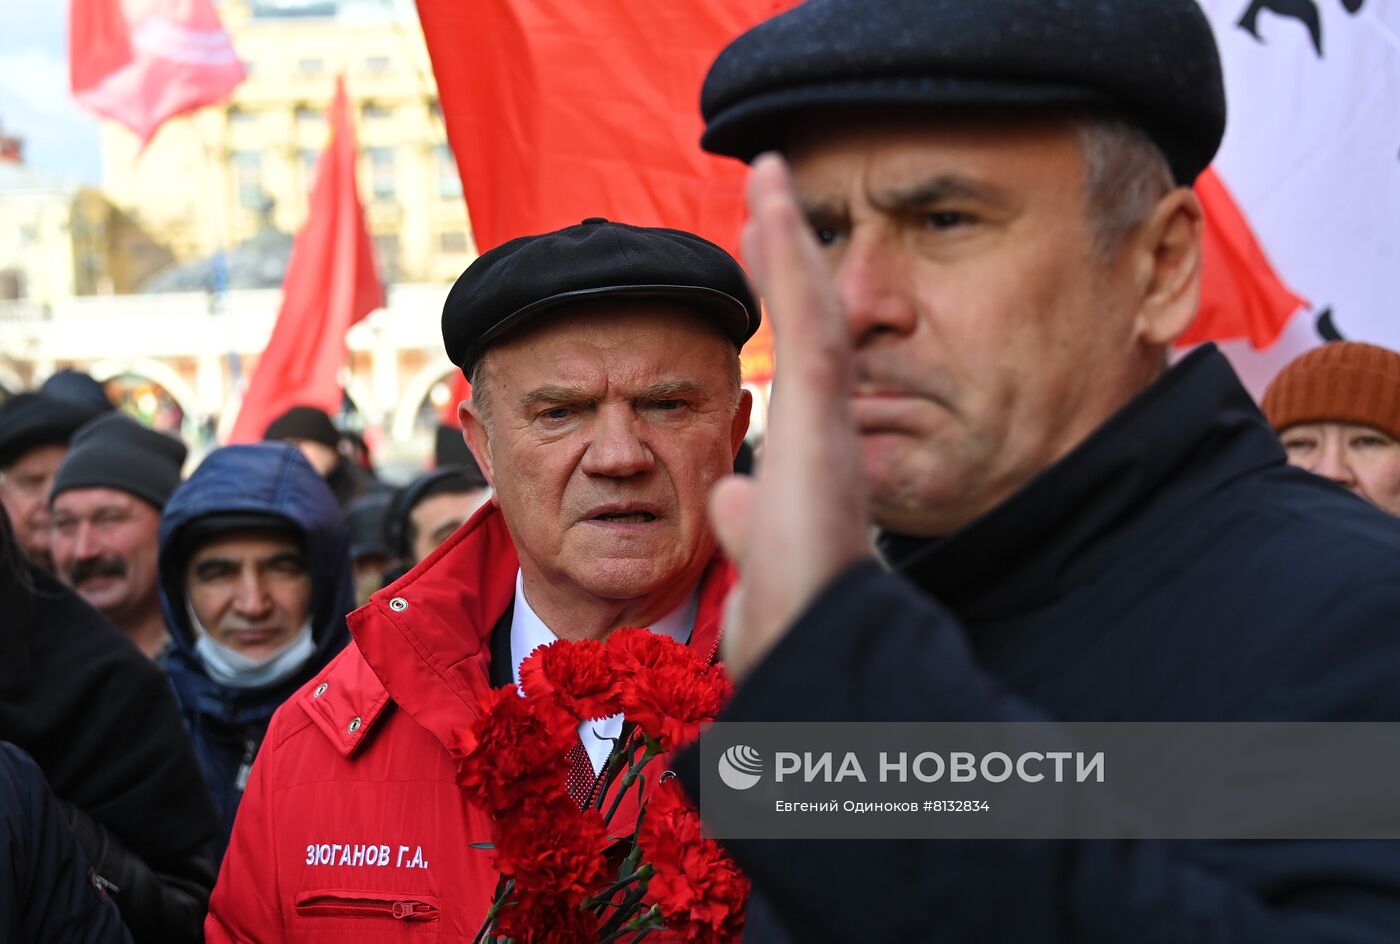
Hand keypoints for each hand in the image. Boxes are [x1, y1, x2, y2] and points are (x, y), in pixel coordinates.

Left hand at [710, 153, 871, 679]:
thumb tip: (727, 493)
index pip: (792, 362)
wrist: (813, 649)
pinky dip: (792, 263)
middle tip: (769, 190)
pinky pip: (806, 325)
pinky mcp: (823, 420)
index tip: (761, 257)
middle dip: (788, 254)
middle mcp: (823, 429)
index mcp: (805, 455)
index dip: (781, 303)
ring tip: (768, 177)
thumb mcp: (757, 556)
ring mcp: (827, 420)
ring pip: (812, 309)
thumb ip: (745, 520)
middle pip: (809, 321)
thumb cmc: (794, 617)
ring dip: (789, 240)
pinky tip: (771, 209)